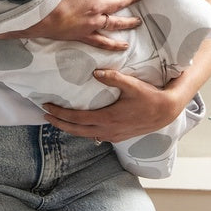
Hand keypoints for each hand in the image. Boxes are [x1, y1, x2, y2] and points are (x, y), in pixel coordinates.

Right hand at [13, 0, 141, 50]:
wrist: (38, 15)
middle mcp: (97, 6)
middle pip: (119, 1)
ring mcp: (92, 22)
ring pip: (115, 23)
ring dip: (128, 22)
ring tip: (138, 21)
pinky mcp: (85, 35)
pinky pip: (102, 42)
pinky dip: (114, 45)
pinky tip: (124, 46)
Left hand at [43, 70, 184, 142]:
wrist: (166, 112)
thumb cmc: (149, 97)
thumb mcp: (132, 85)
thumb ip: (113, 78)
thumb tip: (95, 73)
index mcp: (107, 118)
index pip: (76, 118)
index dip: (60, 114)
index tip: (47, 108)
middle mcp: (107, 130)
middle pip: (76, 130)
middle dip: (59, 123)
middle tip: (45, 116)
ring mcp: (112, 136)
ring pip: (84, 135)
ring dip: (70, 128)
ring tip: (58, 120)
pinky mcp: (117, 136)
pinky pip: (94, 136)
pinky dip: (82, 131)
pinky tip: (80, 126)